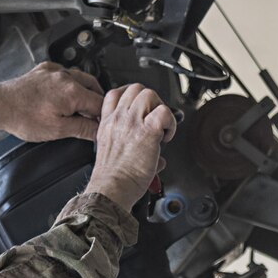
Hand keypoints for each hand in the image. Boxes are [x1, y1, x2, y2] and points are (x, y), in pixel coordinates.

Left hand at [0, 63, 104, 144]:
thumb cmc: (22, 117)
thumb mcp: (57, 130)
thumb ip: (83, 129)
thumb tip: (98, 131)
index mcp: (73, 91)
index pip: (100, 103)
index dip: (102, 117)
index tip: (100, 126)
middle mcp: (66, 76)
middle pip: (93, 87)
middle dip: (96, 103)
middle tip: (93, 118)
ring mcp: (54, 71)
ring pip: (80, 78)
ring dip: (84, 92)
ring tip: (81, 107)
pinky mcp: (44, 70)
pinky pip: (64, 73)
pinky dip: (70, 83)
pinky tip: (64, 94)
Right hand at [85, 84, 176, 210]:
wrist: (111, 189)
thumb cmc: (112, 179)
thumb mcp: (110, 154)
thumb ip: (129, 148)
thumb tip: (156, 158)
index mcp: (108, 124)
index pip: (114, 94)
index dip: (130, 96)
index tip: (140, 107)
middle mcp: (119, 119)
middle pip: (135, 89)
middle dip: (150, 101)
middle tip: (155, 118)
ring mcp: (132, 123)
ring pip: (149, 94)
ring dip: (160, 108)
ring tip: (161, 127)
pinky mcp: (148, 131)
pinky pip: (164, 113)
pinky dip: (170, 122)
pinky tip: (167, 136)